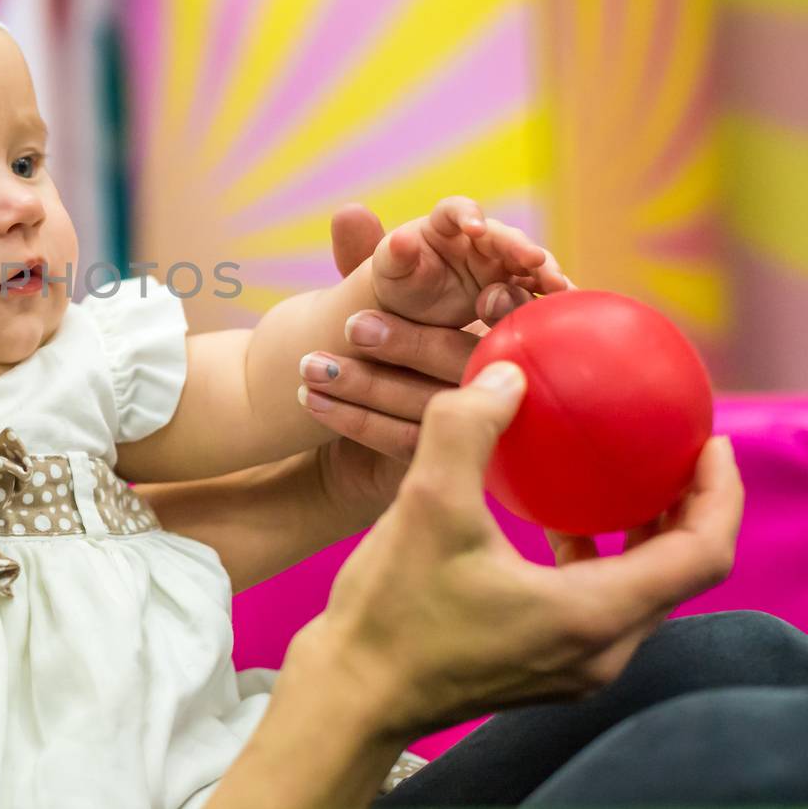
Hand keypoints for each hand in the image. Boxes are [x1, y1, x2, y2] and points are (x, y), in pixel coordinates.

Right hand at [286, 365, 740, 741]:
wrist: (351, 694)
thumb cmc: (392, 613)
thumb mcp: (426, 505)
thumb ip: (467, 430)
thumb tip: (506, 375)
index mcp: (593, 614)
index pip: (701, 553)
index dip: (719, 493)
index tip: (709, 442)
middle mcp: (601, 649)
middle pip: (679, 573)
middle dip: (686, 508)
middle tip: (670, 449)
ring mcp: (575, 666)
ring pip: (640, 591)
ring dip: (642, 533)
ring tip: (621, 479)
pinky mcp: (543, 668)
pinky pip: (600, 605)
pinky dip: (598, 557)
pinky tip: (554, 523)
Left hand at [300, 204, 536, 521]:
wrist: (354, 418)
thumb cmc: (383, 340)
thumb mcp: (373, 294)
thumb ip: (368, 257)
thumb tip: (349, 212)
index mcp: (497, 322)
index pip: (509, 307)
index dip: (492, 302)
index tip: (449, 291)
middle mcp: (499, 377)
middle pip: (464, 359)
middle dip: (409, 341)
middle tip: (353, 326)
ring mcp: (479, 428)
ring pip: (432, 405)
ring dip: (369, 384)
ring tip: (310, 367)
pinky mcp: (445, 463)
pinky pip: (402, 442)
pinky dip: (353, 420)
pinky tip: (310, 402)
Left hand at [371, 196, 569, 327]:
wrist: (414, 310)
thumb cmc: (400, 282)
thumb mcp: (392, 271)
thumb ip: (396, 255)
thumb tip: (399, 240)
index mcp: (444, 224)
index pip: (456, 210)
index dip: (468, 215)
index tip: (476, 228)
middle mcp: (479, 237)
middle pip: (503, 236)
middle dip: (519, 246)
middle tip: (534, 260)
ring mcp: (500, 260)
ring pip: (527, 260)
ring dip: (544, 271)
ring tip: (559, 287)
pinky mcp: (515, 284)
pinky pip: (536, 286)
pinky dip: (552, 294)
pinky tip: (567, 305)